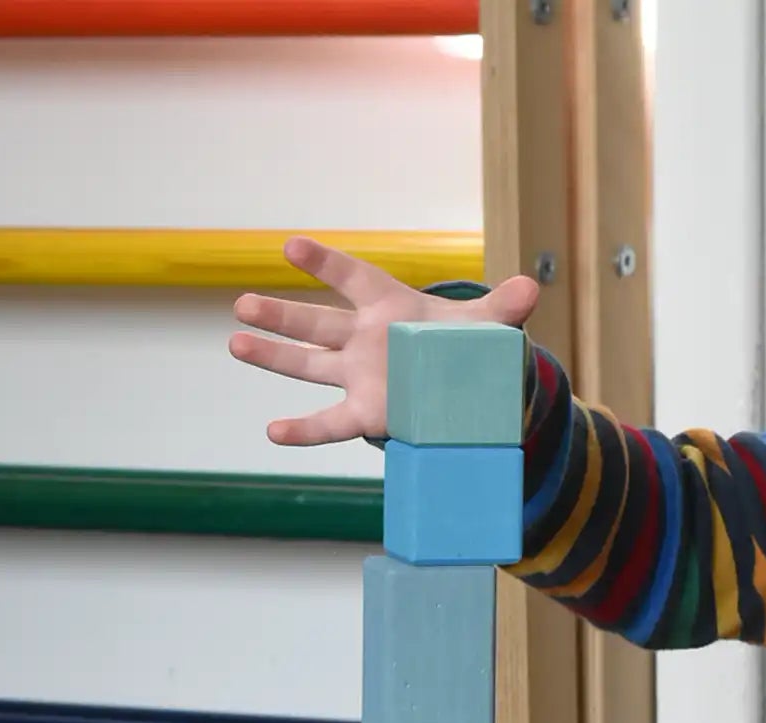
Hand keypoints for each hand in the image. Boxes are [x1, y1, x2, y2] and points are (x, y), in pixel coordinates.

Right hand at [229, 238, 540, 446]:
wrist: (467, 384)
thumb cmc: (467, 345)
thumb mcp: (488, 325)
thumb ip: (502, 306)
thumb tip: (529, 288)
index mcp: (390, 305)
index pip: (353, 278)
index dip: (325, 265)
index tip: (291, 247)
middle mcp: (365, 339)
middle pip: (316, 324)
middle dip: (281, 316)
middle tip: (242, 305)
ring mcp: (358, 375)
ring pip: (309, 365)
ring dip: (273, 357)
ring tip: (236, 344)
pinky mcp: (364, 411)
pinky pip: (328, 423)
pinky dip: (302, 430)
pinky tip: (272, 432)